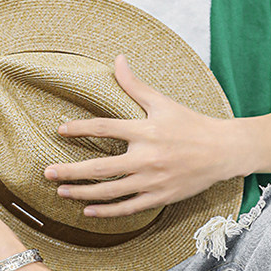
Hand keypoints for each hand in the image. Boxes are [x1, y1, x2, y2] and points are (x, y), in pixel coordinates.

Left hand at [44, 54, 237, 216]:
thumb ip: (136, 85)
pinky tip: (88, 210)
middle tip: (47, 173)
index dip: (80, 129)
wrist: (223, 152)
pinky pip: (128, 208)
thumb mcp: (163, 102)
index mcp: (145, 131)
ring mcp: (152, 181)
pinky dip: (106, 211)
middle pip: (100, 168)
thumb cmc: (191, 124)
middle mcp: (146, 158)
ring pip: (110, 192)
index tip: (60, 130)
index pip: (105, 128)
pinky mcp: (159, 197)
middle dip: (71, 171)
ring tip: (62, 192)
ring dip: (82, 193)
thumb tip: (118, 60)